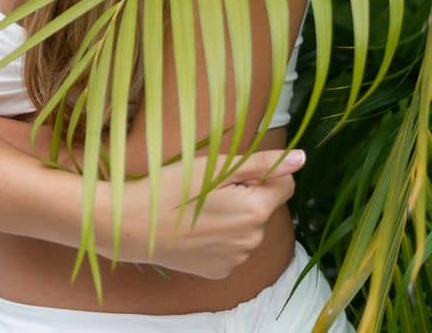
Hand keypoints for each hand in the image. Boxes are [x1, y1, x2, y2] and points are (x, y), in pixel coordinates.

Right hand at [124, 148, 302, 278]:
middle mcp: (253, 240)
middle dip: (245, 196)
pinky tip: (194, 230)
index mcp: (255, 211)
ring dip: (233, 217)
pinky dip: (219, 238)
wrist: (131, 226)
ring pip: (247, 228)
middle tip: (207, 190)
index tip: (229, 174)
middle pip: (263, 208)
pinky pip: (231, 248)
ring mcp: (236, 260)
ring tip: (196, 210)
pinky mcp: (220, 271)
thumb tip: (301, 159)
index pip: (285, 185)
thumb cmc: (168, 189)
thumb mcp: (214, 168)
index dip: (259, 175)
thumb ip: (261, 164)